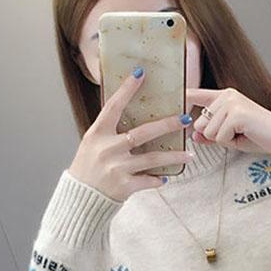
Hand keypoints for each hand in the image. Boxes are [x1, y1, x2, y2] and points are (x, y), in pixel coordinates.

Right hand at [69, 68, 193, 201]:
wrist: (80, 197)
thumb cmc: (87, 168)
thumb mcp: (92, 144)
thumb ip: (109, 131)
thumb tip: (129, 114)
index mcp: (98, 134)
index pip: (114, 106)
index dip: (127, 89)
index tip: (140, 73)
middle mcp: (108, 149)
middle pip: (143, 132)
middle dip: (167, 125)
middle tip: (185, 119)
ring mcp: (118, 168)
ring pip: (153, 159)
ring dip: (174, 156)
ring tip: (189, 154)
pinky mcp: (125, 186)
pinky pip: (148, 180)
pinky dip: (158, 179)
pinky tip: (165, 178)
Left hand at [186, 87, 270, 156]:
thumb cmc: (259, 136)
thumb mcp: (230, 136)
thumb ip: (211, 134)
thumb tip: (194, 135)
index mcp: (224, 96)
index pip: (196, 95)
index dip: (181, 97)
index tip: (166, 95)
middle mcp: (226, 95)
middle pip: (200, 123)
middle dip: (215, 136)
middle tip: (237, 134)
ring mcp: (231, 102)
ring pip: (209, 131)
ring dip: (224, 140)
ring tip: (243, 134)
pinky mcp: (236, 113)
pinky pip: (220, 136)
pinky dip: (231, 142)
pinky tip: (246, 134)